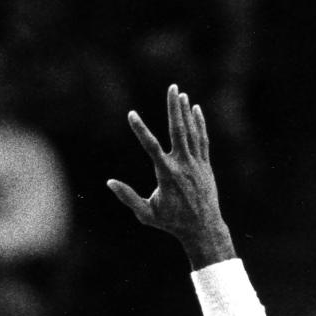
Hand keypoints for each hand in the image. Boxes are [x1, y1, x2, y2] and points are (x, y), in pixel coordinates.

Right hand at [108, 83, 233, 263]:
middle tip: (172, 87)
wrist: (203, 228)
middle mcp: (183, 164)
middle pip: (177, 130)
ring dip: (185, 112)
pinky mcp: (205, 165)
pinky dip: (199, 124)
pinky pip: (202, 139)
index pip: (150, 146)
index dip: (140, 129)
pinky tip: (196, 110)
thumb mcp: (146, 213)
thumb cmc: (172, 222)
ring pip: (191, 131)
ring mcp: (197, 163)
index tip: (131, 114)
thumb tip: (109, 182)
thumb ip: (128, 197)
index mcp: (167, 174)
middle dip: (174, 108)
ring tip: (181, 93)